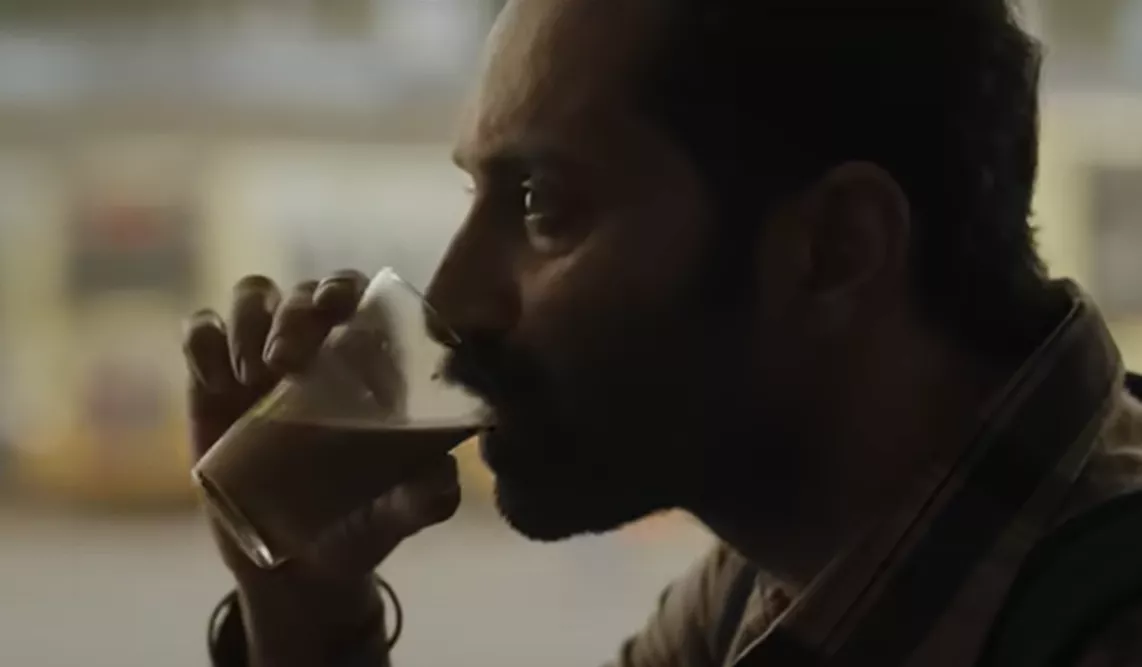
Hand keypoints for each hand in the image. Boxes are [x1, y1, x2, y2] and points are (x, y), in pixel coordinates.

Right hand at [183, 271, 460, 664]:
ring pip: (253, 296)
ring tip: (251, 375)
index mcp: (368, 362)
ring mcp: (261, 360)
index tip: (338, 310)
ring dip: (250, 319)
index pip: (361, 294)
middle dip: (296, 312)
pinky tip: (214, 381)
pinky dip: (202, 340)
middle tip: (287, 361)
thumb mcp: (402, 512)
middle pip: (305, 292)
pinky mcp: (212, 382)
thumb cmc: (364, 522)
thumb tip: (442, 476)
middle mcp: (318, 349)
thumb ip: (429, 495)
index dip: (347, 288)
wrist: (299, 568)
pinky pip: (201, 331)